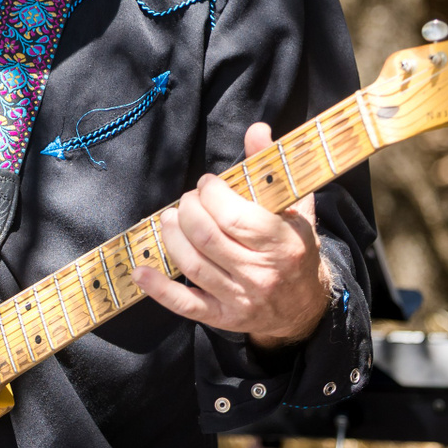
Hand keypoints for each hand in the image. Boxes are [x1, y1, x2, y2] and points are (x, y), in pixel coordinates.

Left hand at [136, 122, 332, 346]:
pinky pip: (186, 305)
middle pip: (208, 238)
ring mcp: (241, 298)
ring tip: (170, 219)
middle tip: (188, 201)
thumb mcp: (295, 208)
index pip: (235, 217)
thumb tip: (256, 129)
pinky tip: (141, 271)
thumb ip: (271, 168)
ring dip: (172, 237)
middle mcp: (261, 274)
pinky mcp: (223, 317)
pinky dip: (160, 289)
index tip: (207, 184)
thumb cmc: (296, 249)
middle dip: (188, 211)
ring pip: (194, 265)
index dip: (211, 195)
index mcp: (282, 244)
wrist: (306, 307)